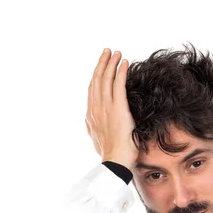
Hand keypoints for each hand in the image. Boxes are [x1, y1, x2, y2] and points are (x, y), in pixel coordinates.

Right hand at [85, 48, 138, 169]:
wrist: (115, 160)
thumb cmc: (109, 153)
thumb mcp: (95, 138)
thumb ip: (91, 126)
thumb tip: (88, 121)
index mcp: (90, 114)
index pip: (92, 89)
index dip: (96, 75)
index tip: (101, 65)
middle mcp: (96, 108)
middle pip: (97, 79)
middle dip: (102, 63)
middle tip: (108, 52)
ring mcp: (106, 108)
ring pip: (106, 79)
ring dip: (111, 64)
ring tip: (117, 53)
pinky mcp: (119, 109)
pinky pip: (119, 86)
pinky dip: (121, 72)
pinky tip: (124, 63)